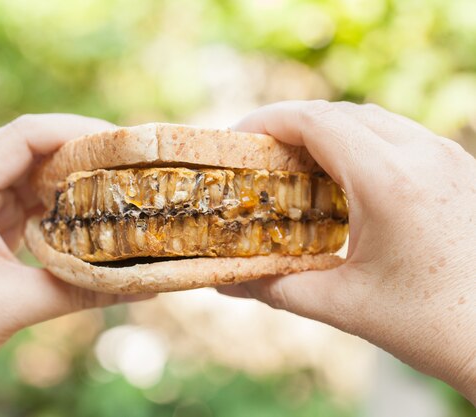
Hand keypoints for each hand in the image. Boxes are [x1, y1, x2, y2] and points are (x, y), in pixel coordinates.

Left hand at [0, 115, 148, 415]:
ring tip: (114, 189)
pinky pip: (21, 203)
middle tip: (128, 167)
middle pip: (29, 149)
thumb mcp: (14, 304)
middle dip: (80, 155)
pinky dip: (54, 207)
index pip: (25, 135)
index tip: (121, 145)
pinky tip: (83, 217)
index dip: (77, 132)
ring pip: (26, 176)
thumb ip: (82, 290)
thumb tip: (146, 284)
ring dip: (68, 182)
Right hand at [220, 100, 475, 402]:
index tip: (238, 138)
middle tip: (261, 155)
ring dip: (328, 131)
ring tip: (297, 164)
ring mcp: (447, 158)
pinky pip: (398, 136)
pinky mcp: (458, 169)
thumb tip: (224, 284)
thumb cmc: (432, 326)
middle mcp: (423, 156)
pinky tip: (344, 179)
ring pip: (372, 120)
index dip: (269, 121)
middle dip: (293, 126)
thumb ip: (275, 288)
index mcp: (389, 182)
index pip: (317, 121)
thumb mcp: (343, 305)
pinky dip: (360, 144)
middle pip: (341, 113)